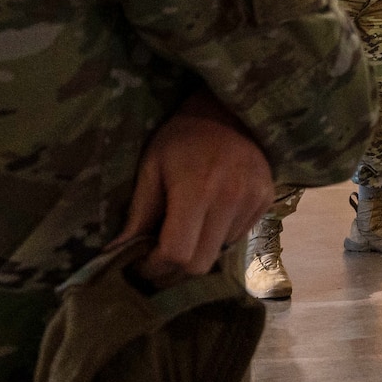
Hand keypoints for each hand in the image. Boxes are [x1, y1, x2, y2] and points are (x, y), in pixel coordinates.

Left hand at [111, 90, 272, 286]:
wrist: (230, 110)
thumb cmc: (182, 136)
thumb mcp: (152, 167)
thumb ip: (138, 213)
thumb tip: (114, 254)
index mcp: (197, 189)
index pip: (177, 253)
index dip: (154, 268)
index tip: (140, 265)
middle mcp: (231, 199)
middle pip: (200, 264)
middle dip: (174, 271)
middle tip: (157, 261)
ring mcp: (253, 201)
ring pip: (219, 253)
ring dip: (198, 252)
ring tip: (184, 233)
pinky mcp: (267, 201)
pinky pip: (238, 237)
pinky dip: (218, 238)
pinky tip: (209, 217)